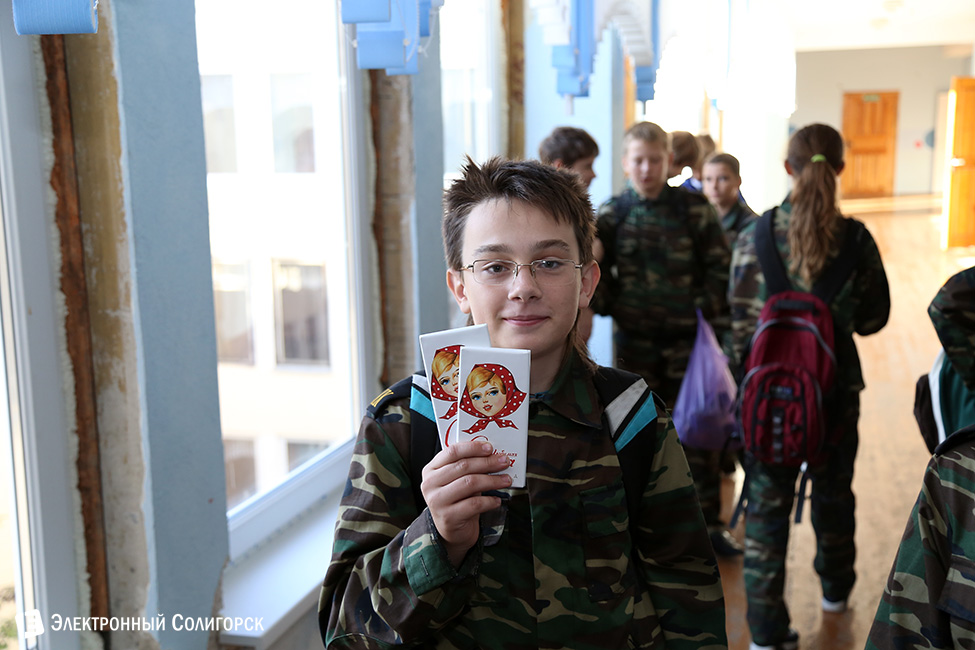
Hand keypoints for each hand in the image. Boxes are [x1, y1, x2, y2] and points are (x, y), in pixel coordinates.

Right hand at [420, 441, 512, 567]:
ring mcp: (437, 501)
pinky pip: (474, 504)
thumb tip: (494, 455)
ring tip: (506, 480)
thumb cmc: (457, 500)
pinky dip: (489, 500)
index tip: (490, 447)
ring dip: (492, 480)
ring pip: (470, 483)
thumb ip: (468, 467)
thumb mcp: (457, 480)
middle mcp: (430, 484)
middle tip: (504, 462)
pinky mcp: (448, 517)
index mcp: (431, 469)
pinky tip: (497, 500)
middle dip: (487, 463)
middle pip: (463, 466)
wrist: (452, 530)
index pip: (452, 452)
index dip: (473, 447)